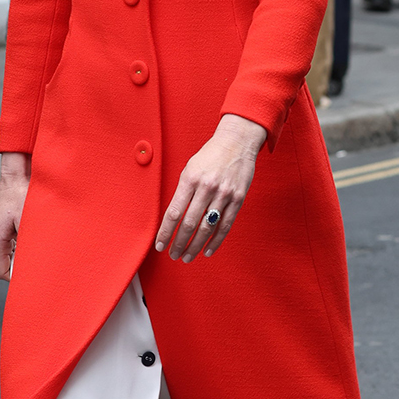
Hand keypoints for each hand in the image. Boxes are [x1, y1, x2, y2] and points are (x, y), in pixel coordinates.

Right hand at [0, 152, 30, 279]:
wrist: (17, 174)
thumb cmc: (23, 196)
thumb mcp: (29, 223)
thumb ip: (28, 247)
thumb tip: (32, 266)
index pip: (2, 272)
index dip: (16, 279)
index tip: (33, 278)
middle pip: (7, 263)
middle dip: (22, 265)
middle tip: (41, 265)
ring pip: (11, 252)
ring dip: (25, 253)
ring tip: (41, 248)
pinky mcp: (5, 224)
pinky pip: (13, 241)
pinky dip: (24, 242)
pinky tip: (37, 236)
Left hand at [155, 113, 266, 262]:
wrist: (237, 142)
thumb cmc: (209, 156)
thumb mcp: (190, 169)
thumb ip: (182, 192)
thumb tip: (172, 219)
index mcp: (190, 179)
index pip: (174, 213)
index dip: (166, 233)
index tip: (160, 246)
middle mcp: (207, 187)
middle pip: (190, 224)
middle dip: (179, 243)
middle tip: (173, 255)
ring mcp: (224, 194)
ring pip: (207, 228)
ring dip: (195, 246)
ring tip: (187, 257)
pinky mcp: (238, 199)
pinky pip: (225, 225)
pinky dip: (216, 241)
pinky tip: (207, 251)